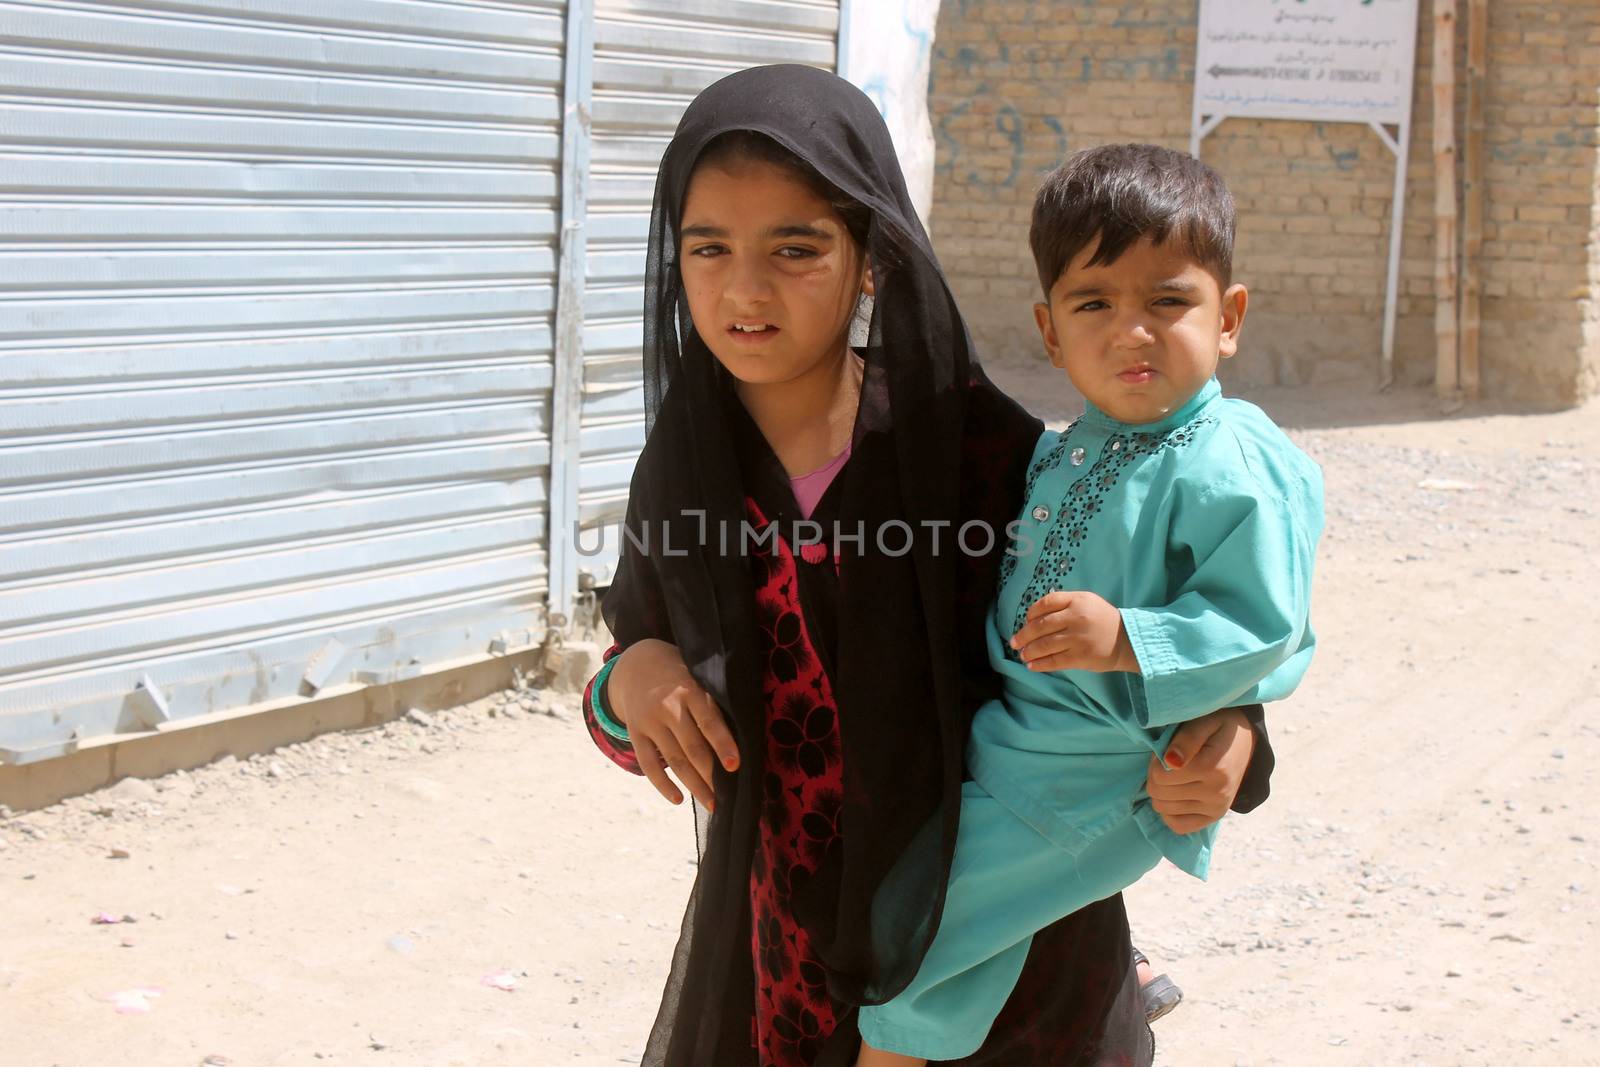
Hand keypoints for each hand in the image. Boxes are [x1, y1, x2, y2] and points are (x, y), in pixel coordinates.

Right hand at [609, 639, 739, 809]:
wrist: (637, 663)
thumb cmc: (681, 674)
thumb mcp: (699, 676)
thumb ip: (715, 700)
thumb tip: (745, 735)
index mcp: (690, 689)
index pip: (709, 721)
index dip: (723, 744)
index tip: (735, 766)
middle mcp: (668, 706)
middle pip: (692, 747)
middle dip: (711, 774)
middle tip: (728, 796)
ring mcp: (649, 721)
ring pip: (674, 760)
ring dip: (694, 785)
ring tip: (711, 803)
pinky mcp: (636, 733)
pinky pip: (648, 764)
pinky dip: (662, 784)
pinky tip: (678, 799)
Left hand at [1009, 591, 1136, 672]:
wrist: (1127, 640)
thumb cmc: (1103, 620)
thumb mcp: (1087, 602)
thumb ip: (1065, 604)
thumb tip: (1035, 615)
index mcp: (1077, 601)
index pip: (1046, 603)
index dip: (1031, 612)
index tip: (1026, 621)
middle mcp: (1076, 618)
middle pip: (1041, 625)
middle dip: (1024, 635)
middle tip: (1014, 642)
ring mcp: (1077, 638)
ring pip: (1044, 645)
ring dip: (1029, 651)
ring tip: (1022, 655)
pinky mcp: (1080, 657)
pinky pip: (1054, 661)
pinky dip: (1040, 664)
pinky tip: (1031, 666)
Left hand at [1145, 708, 1254, 833]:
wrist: (1246, 742)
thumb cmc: (1219, 727)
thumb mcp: (1204, 722)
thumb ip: (1186, 739)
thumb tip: (1168, 762)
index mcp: (1213, 768)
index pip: (1160, 776)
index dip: (1155, 761)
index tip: (1166, 751)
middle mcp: (1217, 793)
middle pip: (1159, 793)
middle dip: (1156, 776)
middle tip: (1168, 763)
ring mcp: (1217, 809)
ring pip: (1163, 809)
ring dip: (1161, 791)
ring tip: (1174, 776)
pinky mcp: (1214, 817)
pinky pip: (1178, 826)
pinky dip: (1169, 812)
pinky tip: (1175, 795)